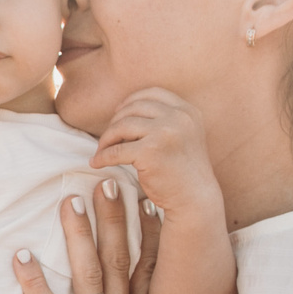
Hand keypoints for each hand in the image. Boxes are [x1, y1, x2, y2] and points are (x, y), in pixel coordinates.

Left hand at [12, 179, 167, 293]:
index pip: (149, 268)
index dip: (149, 231)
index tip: (146, 197)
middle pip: (119, 260)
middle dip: (113, 218)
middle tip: (106, 178)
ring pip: (88, 276)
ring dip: (78, 236)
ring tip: (70, 200)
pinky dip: (34, 283)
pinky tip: (20, 256)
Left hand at [90, 88, 221, 223]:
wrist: (195, 199)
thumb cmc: (183, 171)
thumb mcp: (182, 135)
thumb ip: (164, 119)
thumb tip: (123, 109)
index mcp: (187, 111)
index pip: (152, 93)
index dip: (131, 101)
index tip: (118, 113)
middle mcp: (178, 118)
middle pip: (134, 108)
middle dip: (116, 122)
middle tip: (108, 138)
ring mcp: (165, 133)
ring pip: (122, 126)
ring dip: (107, 138)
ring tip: (101, 150)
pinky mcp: (150, 152)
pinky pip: (116, 150)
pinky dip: (103, 156)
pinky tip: (98, 163)